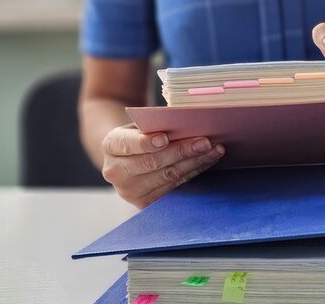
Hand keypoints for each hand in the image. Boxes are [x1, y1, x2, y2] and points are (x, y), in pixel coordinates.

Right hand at [101, 124, 224, 207]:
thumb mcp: (139, 125)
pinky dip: (193, 172)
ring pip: (167, 176)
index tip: (165, 138)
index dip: (146, 142)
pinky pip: (174, 186)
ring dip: (194, 162)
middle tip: (205, 142)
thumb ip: (155, 124)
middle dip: (182, 151)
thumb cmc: (139, 134)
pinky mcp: (145, 203)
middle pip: (152, 162)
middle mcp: (115, 171)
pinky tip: (207, 161)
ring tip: (214, 150)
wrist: (127, 157)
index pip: (127, 144)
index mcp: (110, 146)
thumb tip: (186, 122)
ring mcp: (129, 191)